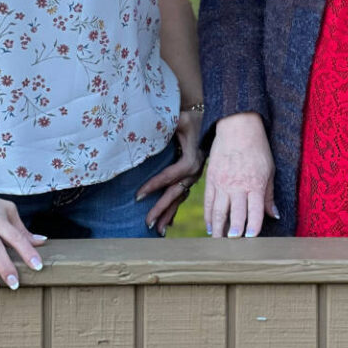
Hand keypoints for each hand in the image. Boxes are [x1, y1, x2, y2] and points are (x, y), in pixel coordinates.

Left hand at [137, 110, 205, 235]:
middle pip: (175, 193)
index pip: (170, 176)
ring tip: (157, 230)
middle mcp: (195, 170)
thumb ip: (167, 125)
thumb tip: (148, 128)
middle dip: (161, 208)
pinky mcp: (194, 176)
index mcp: (191, 158)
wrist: (211, 117)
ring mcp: (196, 175)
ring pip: (180, 198)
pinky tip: (169, 222)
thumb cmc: (191, 117)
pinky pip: (184, 195)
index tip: (137, 196)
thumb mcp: (180, 119)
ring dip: (169, 214)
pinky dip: (176, 208)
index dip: (154, 186)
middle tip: (146, 222)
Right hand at [204, 112, 276, 237]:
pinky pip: (208, 202)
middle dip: (234, 233)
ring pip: (218, 212)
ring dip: (219, 229)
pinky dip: (209, 216)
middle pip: (235, 215)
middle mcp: (237, 186)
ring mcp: (222, 183)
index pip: (254, 212)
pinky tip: (211, 227)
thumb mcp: (269, 170)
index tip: (251, 239)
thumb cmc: (257, 148)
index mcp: (255, 184)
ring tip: (220, 242)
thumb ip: (269, 195)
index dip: (253, 227)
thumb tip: (274, 215)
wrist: (237, 127)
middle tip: (233, 246)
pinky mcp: (211, 179)